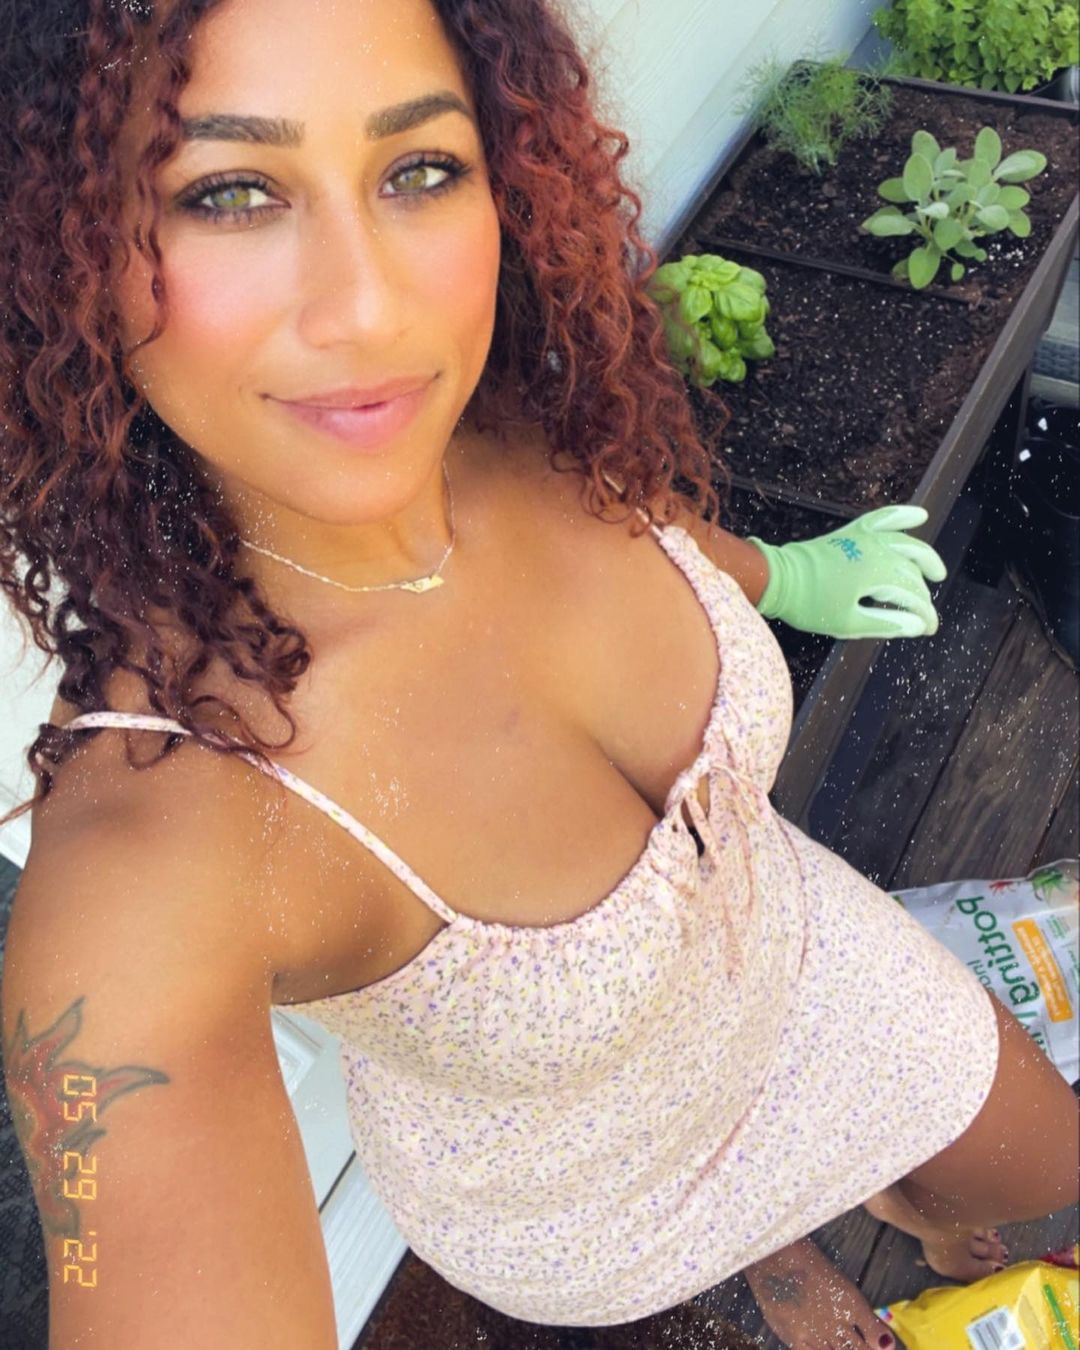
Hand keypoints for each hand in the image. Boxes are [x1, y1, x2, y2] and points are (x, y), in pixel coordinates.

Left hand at [746, 504, 947, 638]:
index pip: (912, 595)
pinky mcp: (851, 532)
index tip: (929, 629)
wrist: (778, 580)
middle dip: (922, 594)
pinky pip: (882, 518)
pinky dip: (901, 515)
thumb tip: (916, 626)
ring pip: (905, 544)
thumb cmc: (810, 605)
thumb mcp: (848, 623)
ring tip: (936, 573)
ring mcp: (864, 538)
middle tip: (926, 612)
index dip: (924, 614)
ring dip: (923, 558)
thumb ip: (885, 623)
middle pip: (911, 572)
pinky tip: (920, 515)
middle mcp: (876, 551)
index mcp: (878, 574)